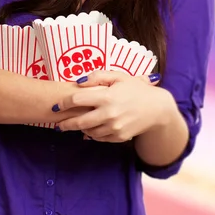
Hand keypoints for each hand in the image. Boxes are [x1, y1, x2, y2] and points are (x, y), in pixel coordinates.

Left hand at [53, 70, 168, 141]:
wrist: (157, 109)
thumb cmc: (136, 89)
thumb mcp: (118, 76)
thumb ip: (97, 76)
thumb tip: (78, 82)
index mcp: (106, 96)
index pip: (77, 100)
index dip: (63, 103)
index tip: (56, 106)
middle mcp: (109, 113)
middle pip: (79, 121)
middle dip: (66, 124)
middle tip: (58, 124)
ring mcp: (114, 127)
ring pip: (89, 131)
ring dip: (80, 128)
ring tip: (75, 125)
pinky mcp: (119, 137)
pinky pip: (100, 137)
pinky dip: (93, 134)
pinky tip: (91, 129)